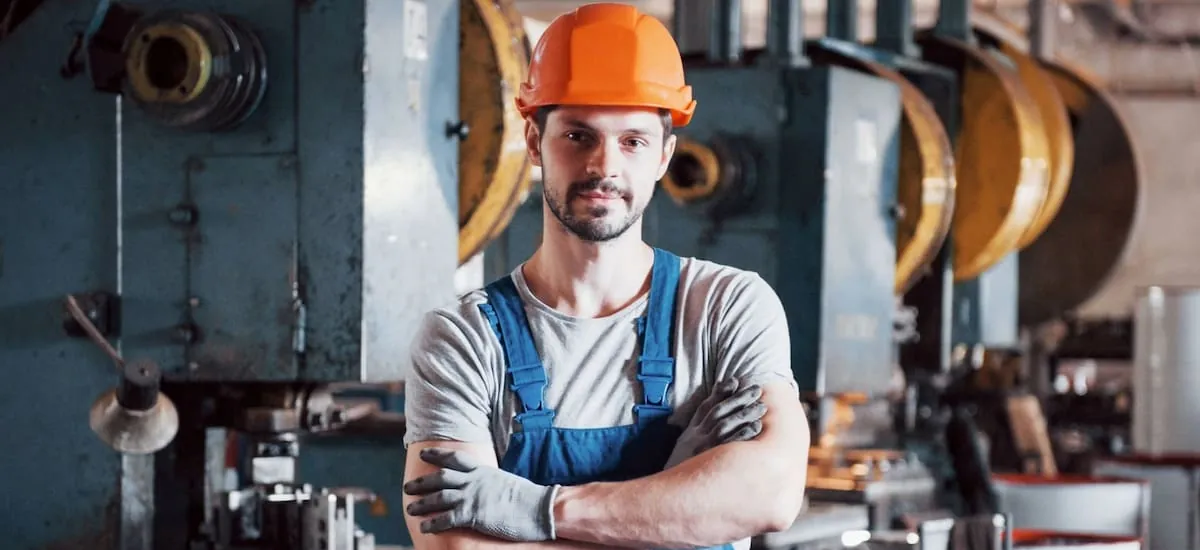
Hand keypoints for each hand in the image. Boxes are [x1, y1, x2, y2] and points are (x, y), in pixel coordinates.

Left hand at [403, 447, 558, 541]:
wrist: (540, 508)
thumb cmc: (528, 498)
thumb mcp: (506, 482)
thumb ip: (491, 483)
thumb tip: (486, 488)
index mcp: (484, 471)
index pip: (456, 458)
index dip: (438, 455)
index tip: (425, 453)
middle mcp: (475, 481)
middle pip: (441, 477)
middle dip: (422, 482)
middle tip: (408, 487)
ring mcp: (473, 496)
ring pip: (439, 497)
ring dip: (422, 503)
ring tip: (410, 509)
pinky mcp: (474, 515)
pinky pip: (447, 518)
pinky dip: (433, 523)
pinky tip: (424, 527)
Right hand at [664, 378, 766, 468]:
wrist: (667, 497)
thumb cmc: (684, 470)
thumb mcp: (687, 445)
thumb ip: (700, 427)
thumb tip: (717, 410)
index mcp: (690, 432)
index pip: (706, 406)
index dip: (721, 392)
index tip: (736, 381)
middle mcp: (695, 438)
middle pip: (718, 413)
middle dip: (738, 399)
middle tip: (757, 390)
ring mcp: (702, 450)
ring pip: (724, 426)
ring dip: (743, 415)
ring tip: (760, 408)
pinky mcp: (709, 465)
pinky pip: (728, 447)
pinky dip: (742, 435)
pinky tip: (755, 429)